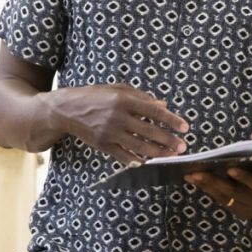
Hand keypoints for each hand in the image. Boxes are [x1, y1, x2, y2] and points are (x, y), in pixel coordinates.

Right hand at [44, 84, 189, 165]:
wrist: (65, 110)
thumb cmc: (94, 96)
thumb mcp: (117, 89)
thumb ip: (141, 97)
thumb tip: (163, 104)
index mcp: (123, 100)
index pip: (154, 111)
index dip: (171, 119)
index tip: (185, 127)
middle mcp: (118, 117)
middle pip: (150, 131)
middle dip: (169, 140)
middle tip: (183, 146)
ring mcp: (110, 133)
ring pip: (139, 147)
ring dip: (158, 152)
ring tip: (171, 155)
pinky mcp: (103, 145)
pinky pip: (124, 156)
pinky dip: (137, 160)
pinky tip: (148, 162)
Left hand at [184, 162, 251, 219]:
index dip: (243, 178)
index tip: (230, 168)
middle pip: (231, 193)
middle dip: (213, 183)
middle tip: (197, 173)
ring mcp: (244, 208)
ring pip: (222, 197)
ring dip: (205, 187)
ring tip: (190, 175)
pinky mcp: (236, 208)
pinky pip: (219, 199)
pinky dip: (207, 190)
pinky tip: (194, 180)